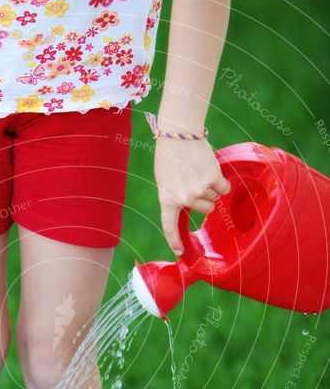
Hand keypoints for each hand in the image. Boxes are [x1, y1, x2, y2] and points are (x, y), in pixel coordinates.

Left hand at [154, 137, 230, 255]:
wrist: (179, 135)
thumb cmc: (170, 155)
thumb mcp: (165, 180)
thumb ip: (175, 196)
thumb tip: (188, 205)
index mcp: (167, 200)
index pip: (170, 227)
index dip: (175, 241)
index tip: (180, 252)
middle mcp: (184, 199)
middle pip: (205, 209)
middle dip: (205, 198)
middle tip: (196, 179)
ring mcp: (199, 191)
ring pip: (215, 198)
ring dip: (212, 187)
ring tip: (200, 171)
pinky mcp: (213, 180)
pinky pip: (224, 188)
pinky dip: (222, 180)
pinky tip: (211, 168)